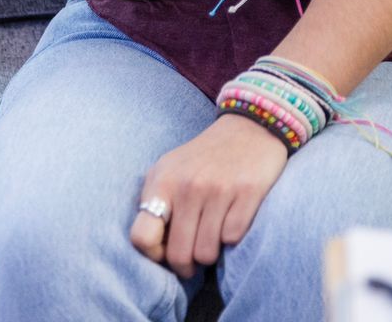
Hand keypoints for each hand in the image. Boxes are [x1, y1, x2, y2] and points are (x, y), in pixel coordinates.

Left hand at [130, 114, 289, 278]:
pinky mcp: (248, 191)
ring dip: (211, 253)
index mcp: (163, 181)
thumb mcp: (170, 170)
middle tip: (193, 260)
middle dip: (187, 265)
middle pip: (178, 254)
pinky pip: (233, 238)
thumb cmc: (205, 157)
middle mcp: (188, 185)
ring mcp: (219, 189)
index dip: (153, 255)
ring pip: (207, 253)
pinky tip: (232, 220)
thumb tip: (153, 249)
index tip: (165, 253)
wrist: (250, 127)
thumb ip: (155, 203)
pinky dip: (233, 238)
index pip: (141, 237)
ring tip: (213, 237)